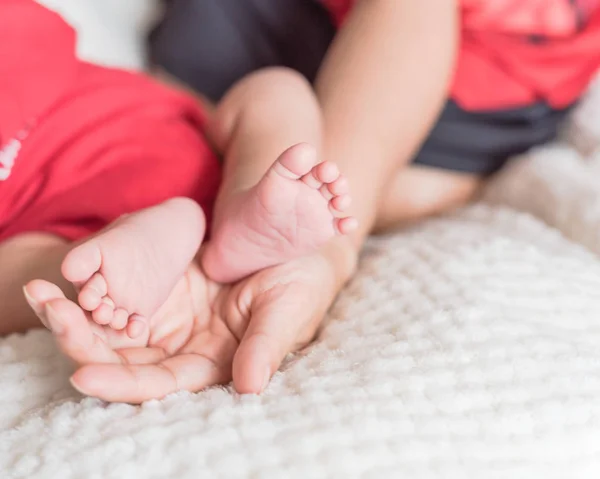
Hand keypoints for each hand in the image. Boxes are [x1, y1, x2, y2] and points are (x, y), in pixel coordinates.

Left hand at [25, 249, 347, 401]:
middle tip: (50, 316)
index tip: (85, 375)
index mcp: (214, 363)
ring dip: (74, 317)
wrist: (295, 242)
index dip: (124, 384)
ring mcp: (169, 317)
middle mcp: (183, 347)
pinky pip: (117, 295)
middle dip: (82, 344)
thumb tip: (250, 386)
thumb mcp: (288, 310)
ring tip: (41, 296)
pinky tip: (62, 279)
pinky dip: (90, 290)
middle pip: (123, 359)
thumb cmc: (301, 282)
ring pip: (112, 328)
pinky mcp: (161, 289)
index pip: (162, 383)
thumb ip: (267, 345)